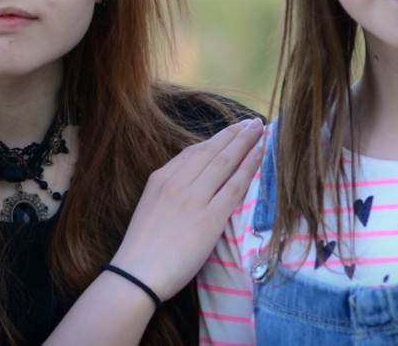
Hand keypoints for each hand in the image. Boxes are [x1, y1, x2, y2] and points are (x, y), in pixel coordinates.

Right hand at [109, 118, 263, 300]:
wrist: (137, 274)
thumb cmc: (141, 249)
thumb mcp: (149, 206)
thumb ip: (168, 189)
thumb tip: (189, 180)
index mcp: (161, 178)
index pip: (193, 152)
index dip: (216, 139)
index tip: (230, 131)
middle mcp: (178, 182)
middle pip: (212, 151)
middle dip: (234, 134)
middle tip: (252, 122)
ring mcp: (194, 198)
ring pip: (225, 162)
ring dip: (245, 143)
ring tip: (260, 130)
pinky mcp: (210, 218)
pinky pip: (234, 186)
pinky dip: (249, 167)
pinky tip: (259, 154)